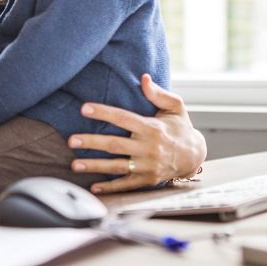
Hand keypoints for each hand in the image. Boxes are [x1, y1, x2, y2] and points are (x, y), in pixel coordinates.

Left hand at [67, 74, 206, 193]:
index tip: (84, 108)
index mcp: (152, 128)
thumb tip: (143, 78)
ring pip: (116, 166)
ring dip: (94, 166)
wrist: (195, 156)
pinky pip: (125, 184)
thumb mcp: (175, 107)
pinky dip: (109, 187)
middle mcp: (149, 148)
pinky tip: (93, 187)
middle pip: (115, 144)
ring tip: (75, 164)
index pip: (123, 118)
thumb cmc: (181, 127)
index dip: (103, 113)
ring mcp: (147, 166)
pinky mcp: (147, 180)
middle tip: (71, 140)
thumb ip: (158, 93)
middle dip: (92, 142)